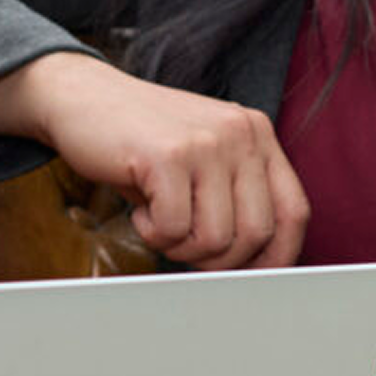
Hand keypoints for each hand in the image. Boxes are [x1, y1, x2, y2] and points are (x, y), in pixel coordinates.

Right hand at [0, 51, 309, 268]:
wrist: (82, 98)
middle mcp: (241, 134)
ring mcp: (206, 142)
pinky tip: (140, 209)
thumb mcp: (203, 160)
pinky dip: (152, 233)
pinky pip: (174, 229)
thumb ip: (234, 196)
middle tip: (182, 243)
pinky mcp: (168, 156)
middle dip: (217, 260)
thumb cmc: (142, 141)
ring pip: (216, 240)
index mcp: (257, 134)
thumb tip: (255, 265)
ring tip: (158, 220)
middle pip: (257, 234)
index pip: (293, 212)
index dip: (277, 256)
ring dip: (180, 248)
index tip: (250, 277)